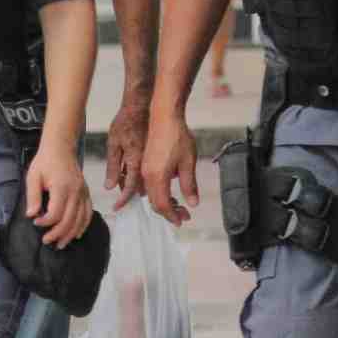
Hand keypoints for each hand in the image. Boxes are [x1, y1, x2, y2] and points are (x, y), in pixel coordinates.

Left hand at [24, 146, 92, 247]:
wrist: (61, 148)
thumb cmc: (45, 162)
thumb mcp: (33, 176)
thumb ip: (33, 196)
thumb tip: (31, 215)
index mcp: (62, 187)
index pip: (56, 213)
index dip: (45, 222)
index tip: (35, 222)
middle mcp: (76, 192)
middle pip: (70, 220)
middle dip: (57, 234)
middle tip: (46, 241)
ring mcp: (83, 193)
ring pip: (80, 220)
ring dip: (70, 234)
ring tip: (60, 244)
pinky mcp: (86, 193)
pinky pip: (88, 213)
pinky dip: (84, 226)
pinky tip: (77, 234)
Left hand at [103, 94, 149, 210]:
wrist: (141, 105)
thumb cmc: (125, 122)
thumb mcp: (113, 144)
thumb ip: (113, 166)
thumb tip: (110, 186)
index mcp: (135, 161)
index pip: (130, 187)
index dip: (123, 199)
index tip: (117, 208)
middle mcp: (146, 162)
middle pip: (139, 186)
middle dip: (129, 192)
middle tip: (119, 195)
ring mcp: (152, 158)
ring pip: (144, 178)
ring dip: (134, 183)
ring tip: (123, 180)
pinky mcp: (155, 153)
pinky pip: (148, 169)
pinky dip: (139, 173)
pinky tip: (130, 169)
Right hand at [141, 107, 198, 225]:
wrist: (164, 116)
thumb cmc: (178, 137)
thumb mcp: (188, 163)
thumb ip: (189, 185)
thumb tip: (193, 204)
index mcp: (157, 177)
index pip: (163, 205)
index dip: (172, 215)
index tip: (183, 220)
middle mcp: (147, 175)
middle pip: (155, 202)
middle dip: (169, 212)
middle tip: (185, 214)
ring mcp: (144, 169)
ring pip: (151, 195)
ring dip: (164, 202)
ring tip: (180, 203)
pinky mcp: (145, 163)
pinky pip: (149, 185)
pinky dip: (159, 193)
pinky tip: (170, 190)